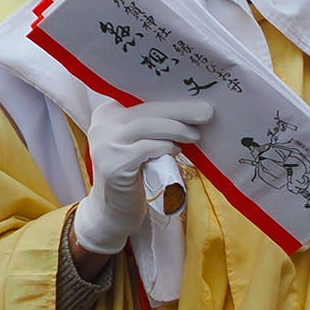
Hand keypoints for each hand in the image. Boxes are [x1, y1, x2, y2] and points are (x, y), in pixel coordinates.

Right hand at [72, 98, 210, 257]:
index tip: (197, 98)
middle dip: (180, 110)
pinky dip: (165, 146)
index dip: (171, 98)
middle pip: (146, 109)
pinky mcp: (113, 165)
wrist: (114, 212)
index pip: (142, 98)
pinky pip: (145, 148)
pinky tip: (177, 150)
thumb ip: (154, 125)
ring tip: (196, 135)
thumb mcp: (139, 143)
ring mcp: (105, 145)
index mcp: (108, 113)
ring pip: (145, 125)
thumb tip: (193, 109)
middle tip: (207, 112)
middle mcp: (102, 125)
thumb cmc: (134, 174)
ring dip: (176, 128)